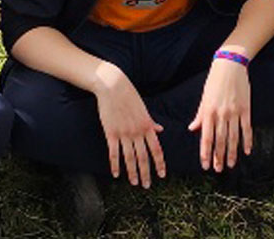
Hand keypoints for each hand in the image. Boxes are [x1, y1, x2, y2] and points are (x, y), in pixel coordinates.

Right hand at [93, 63, 165, 186]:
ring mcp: (124, 133)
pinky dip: (115, 165)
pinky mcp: (111, 133)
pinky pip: (113, 153)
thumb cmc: (129, 95)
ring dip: (132, 172)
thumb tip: (161, 130)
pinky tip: (116, 174)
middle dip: (146, 173)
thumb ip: (151, 122)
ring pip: (130, 158)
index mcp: (147, 126)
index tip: (162, 175)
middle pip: (143, 157)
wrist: (113, 86)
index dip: (160, 163)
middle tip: (147, 186)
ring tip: (134, 183)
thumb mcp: (144, 108)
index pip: (157, 149)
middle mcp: (137, 132)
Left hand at [187, 57, 251, 171]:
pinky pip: (247, 128)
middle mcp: (221, 114)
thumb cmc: (214, 82)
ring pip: (233, 137)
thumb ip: (200, 115)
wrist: (230, 65)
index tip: (205, 165)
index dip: (205, 152)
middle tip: (218, 169)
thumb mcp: (204, 98)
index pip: (206, 137)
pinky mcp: (246, 109)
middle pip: (220, 140)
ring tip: (231, 165)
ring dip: (232, 152)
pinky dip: (247, 141)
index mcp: (208, 111)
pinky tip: (246, 151)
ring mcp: (234, 112)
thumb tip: (192, 129)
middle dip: (218, 157)